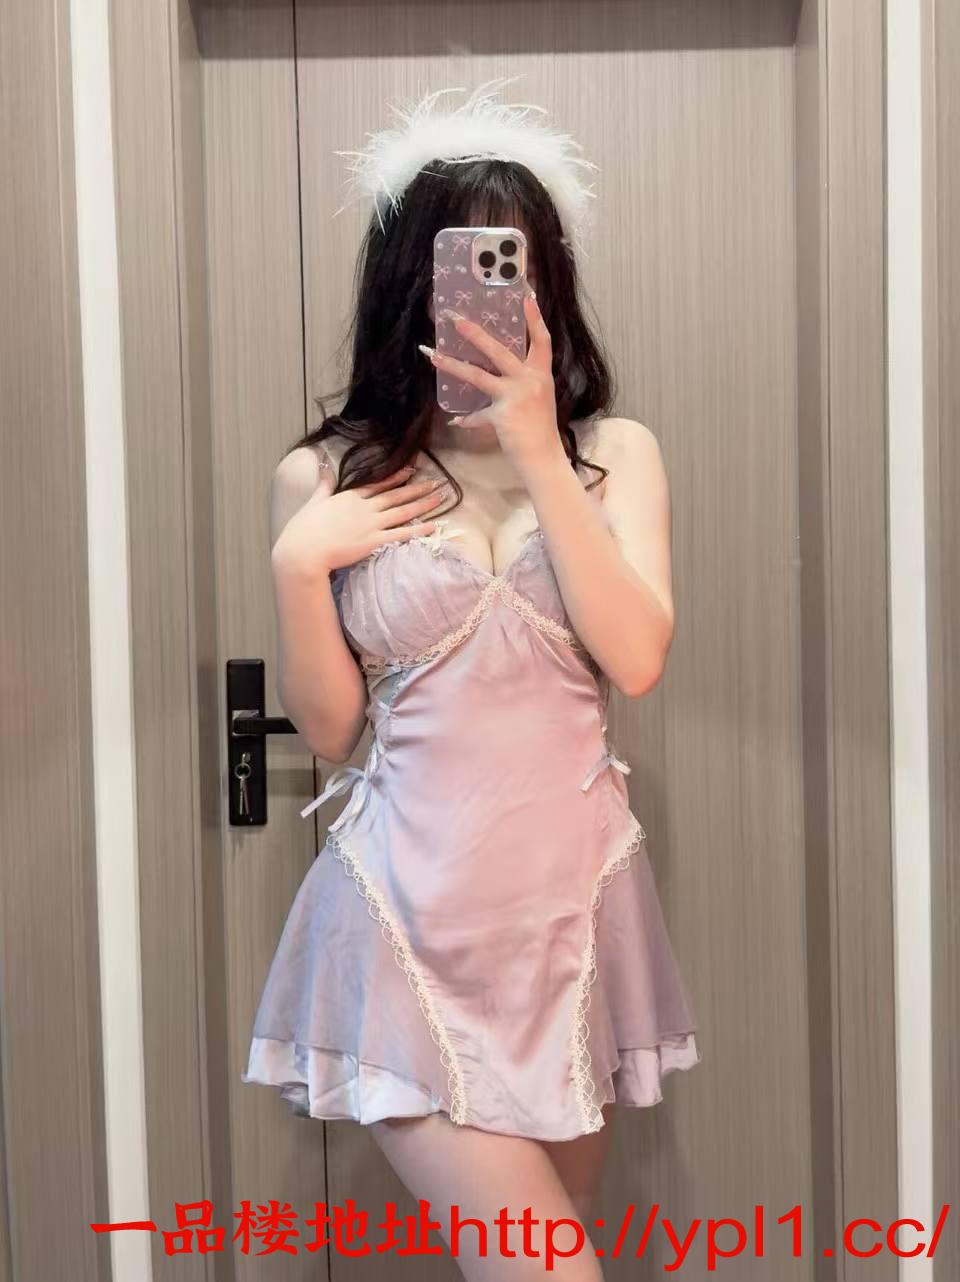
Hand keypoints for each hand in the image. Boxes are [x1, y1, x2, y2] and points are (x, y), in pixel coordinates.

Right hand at [273, 464, 448, 575]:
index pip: (378, 484)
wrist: (304, 550)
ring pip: (403, 512)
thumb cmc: (304, 528)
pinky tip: (434, 525)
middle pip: (396, 495)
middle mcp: (365, 508)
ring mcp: (371, 524)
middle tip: (436, 482)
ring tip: (440, 498)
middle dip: (417, 488)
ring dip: (423, 504)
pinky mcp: (374, 542)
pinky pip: (402, 534)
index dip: (397, 477)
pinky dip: (419, 529)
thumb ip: (324, 484)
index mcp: (350, 497)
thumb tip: (324, 466)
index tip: (412, 470)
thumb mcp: (314, 501)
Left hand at [420, 292, 565, 470]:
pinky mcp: (501, 415)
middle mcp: (529, 380)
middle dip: (474, 332)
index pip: (542, 339)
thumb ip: (521, 383)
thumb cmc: (540, 428)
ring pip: (478, 375)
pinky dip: (467, 419)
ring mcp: (515, 396)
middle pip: (499, 350)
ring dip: (453, 365)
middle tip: (454, 317)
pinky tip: (456, 422)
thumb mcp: (538, 398)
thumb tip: (497, 374)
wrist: (543, 457)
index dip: (534, 317)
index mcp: (541, 374)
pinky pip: (476, 414)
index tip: (526, 294)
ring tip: (433, 354)